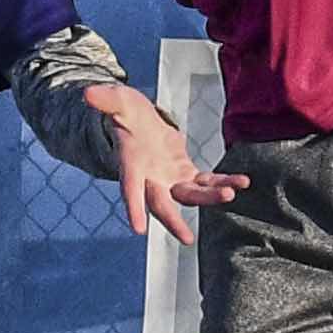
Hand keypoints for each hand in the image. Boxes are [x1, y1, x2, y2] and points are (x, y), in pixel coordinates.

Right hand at [95, 80, 244, 241]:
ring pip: (191, 196)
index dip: (133, 207)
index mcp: (132, 164)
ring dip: (211, 197)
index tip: (138, 229)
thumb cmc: (127, 114)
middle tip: (186, 239)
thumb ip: (107, 100)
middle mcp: (150, 179)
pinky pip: (208, 182)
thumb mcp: (118, 102)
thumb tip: (88, 93)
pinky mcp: (187, 174)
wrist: (139, 124)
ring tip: (231, 193)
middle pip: (162, 204)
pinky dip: (225, 183)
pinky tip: (244, 182)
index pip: (130, 188)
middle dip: (173, 221)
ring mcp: (170, 179)